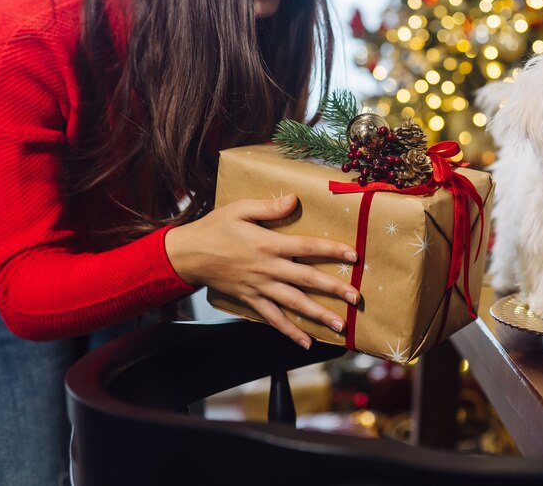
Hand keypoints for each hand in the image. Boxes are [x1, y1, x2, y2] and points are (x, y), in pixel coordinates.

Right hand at [165, 194, 358, 348]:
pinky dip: (290, 332)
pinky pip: (273, 318)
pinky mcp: (250, 300)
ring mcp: (259, 287)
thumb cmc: (215, 228)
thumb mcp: (239, 209)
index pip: (308, 247)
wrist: (186, 255)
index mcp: (268, 244)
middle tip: (356, 297)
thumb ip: (269, 207)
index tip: (354, 255)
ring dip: (318, 315)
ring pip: (294, 303)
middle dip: (334, 288)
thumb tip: (294, 199)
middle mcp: (267, 269)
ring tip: (341, 325)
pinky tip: (307, 342)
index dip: (332, 250)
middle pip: (307, 279)